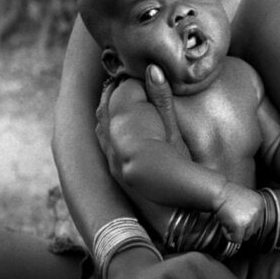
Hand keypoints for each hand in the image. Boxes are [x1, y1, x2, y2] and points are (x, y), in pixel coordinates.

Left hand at [96, 65, 191, 181]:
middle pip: (107, 101)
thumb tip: (153, 69)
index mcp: (126, 125)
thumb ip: (161, 99)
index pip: (123, 90)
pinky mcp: (109, 166)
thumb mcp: (175, 131)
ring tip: (126, 93)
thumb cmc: (179, 168)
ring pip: (100, 118)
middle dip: (119, 87)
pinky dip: (106, 121)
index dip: (134, 79)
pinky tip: (117, 121)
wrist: (171, 209)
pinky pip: (100, 135)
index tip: (145, 71)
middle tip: (135, 78)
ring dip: (111, 103)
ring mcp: (108, 153)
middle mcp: (111, 138)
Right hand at [213, 183, 264, 242]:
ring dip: (234, 231)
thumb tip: (249, 226)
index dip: (245, 223)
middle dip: (241, 228)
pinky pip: (235, 239)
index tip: (237, 217)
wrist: (218, 192)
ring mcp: (250, 219)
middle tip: (231, 217)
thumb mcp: (245, 199)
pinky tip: (224, 222)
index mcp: (260, 204)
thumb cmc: (227, 195)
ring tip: (228, 218)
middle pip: (252, 231)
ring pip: (244, 237)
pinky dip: (227, 234)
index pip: (257, 223)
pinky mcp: (241, 226)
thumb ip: (250, 211)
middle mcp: (258, 212)